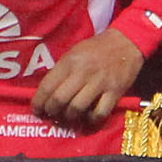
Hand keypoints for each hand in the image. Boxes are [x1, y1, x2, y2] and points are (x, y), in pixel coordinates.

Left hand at [29, 28, 147, 125]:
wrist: (126, 42)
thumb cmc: (96, 48)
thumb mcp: (74, 53)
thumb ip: (62, 71)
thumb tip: (47, 93)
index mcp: (70, 62)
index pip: (47, 86)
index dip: (38, 102)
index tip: (36, 110)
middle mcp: (83, 72)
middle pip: (60, 100)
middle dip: (52, 111)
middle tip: (51, 114)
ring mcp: (100, 83)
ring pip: (77, 108)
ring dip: (69, 117)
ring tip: (68, 116)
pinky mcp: (115, 91)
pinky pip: (99, 113)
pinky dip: (92, 119)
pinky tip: (89, 117)